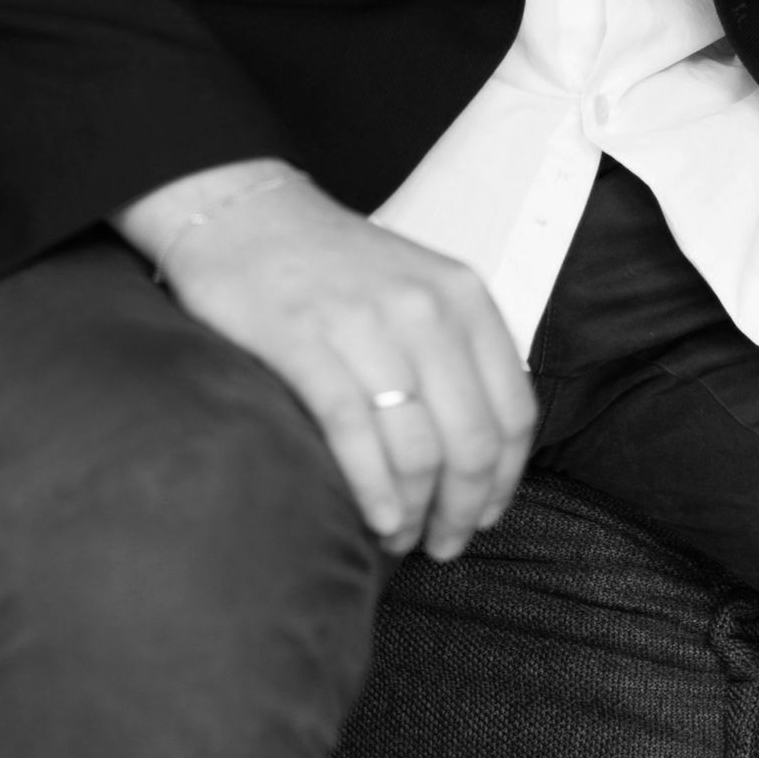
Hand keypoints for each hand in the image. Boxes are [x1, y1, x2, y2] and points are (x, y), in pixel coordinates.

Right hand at [134, 166, 536, 564]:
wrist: (244, 213)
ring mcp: (366, 326)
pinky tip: (374, 520)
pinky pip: (355, 437)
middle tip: (442, 544)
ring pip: (418, 450)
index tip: (485, 514)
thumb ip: (454, 352)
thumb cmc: (332, 265)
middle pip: (471, 441)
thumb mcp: (418, 287)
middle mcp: (425, 309)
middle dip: (462, 510)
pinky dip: (372, 492)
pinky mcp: (306, 345)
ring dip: (416, 512)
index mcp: (463, 296)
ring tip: (401, 535)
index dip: (504, 480)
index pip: (513, 411)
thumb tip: (476, 454)